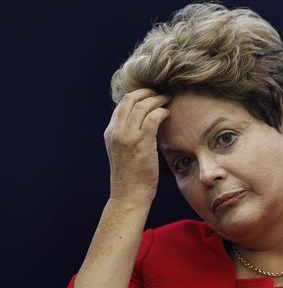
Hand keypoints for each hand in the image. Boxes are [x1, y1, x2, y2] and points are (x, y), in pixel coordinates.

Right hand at [103, 88, 169, 202]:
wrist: (129, 195)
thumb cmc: (130, 176)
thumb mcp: (122, 152)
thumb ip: (127, 135)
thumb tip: (141, 122)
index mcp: (110, 132)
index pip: (122, 104)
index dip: (137, 95)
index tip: (149, 95)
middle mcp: (116, 131)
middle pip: (131, 99)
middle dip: (147, 92)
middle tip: (159, 93)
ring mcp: (127, 136)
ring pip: (142, 106)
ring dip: (157, 99)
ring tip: (166, 100)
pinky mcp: (141, 142)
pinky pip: (153, 118)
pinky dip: (161, 111)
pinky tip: (167, 113)